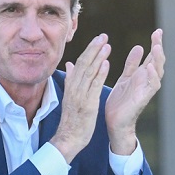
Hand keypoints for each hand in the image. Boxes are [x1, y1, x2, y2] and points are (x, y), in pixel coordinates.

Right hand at [47, 34, 108, 161]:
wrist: (68, 138)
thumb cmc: (72, 119)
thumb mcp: (70, 96)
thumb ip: (71, 79)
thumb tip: (70, 64)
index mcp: (71, 86)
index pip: (80, 63)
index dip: (89, 50)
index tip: (98, 39)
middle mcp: (74, 88)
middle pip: (84, 64)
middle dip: (94, 49)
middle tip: (103, 36)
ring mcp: (80, 96)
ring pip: (89, 73)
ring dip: (98, 57)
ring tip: (106, 45)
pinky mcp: (88, 105)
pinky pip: (94, 87)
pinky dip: (100, 74)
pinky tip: (106, 64)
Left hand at [103, 29, 163, 155]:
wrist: (115, 122)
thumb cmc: (120, 102)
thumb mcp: (125, 78)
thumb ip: (132, 64)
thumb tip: (139, 47)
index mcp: (142, 75)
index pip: (152, 56)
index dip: (156, 43)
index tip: (157, 31)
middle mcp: (147, 80)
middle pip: (158, 61)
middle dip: (159, 47)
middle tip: (158, 34)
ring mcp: (146, 89)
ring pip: (158, 71)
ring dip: (158, 59)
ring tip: (156, 47)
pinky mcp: (144, 98)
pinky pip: (152, 86)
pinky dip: (152, 76)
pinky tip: (150, 66)